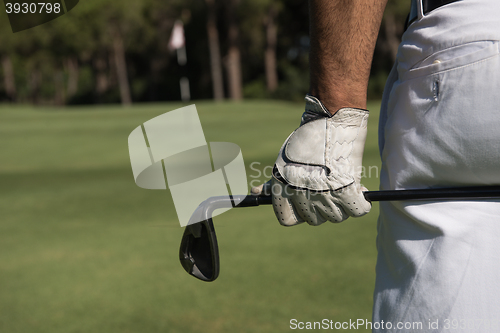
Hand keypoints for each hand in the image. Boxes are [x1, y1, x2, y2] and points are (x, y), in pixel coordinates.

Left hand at [252, 95, 370, 225]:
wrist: (330, 121)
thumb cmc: (307, 140)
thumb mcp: (283, 162)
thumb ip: (272, 183)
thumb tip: (255, 193)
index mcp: (283, 189)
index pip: (287, 220)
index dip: (299, 213)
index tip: (307, 203)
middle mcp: (302, 195)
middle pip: (315, 220)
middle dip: (322, 208)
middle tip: (329, 190)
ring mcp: (325, 194)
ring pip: (336, 217)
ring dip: (343, 206)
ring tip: (343, 186)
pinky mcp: (348, 189)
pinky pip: (358, 210)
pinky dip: (361, 202)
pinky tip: (359, 189)